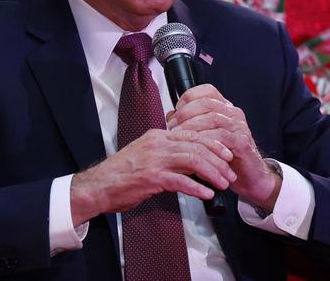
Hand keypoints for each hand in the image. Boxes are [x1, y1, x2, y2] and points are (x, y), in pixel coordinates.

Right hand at [70, 127, 236, 225]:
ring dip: (213, 173)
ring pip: (193, 160)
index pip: (192, 134)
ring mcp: (155, 160)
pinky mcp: (152, 178)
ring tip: (224, 184)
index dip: (213, 144)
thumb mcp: (147, 155)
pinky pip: (181, 181)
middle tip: (230, 172)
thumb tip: (191, 161)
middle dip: (219, 159)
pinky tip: (207, 194)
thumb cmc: (122, 174)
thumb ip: (167, 154)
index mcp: (158, 135)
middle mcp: (158, 143)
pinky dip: (197, 188)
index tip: (227, 154)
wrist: (99, 186)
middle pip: (197, 146)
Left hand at [167, 84, 281, 211]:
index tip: (176, 110)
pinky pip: (221, 136)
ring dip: (192, 126)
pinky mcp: (242, 141)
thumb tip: (170, 114)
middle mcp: (233, 113)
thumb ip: (189, 122)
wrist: (249, 176)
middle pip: (206, 102)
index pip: (207, 91)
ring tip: (179, 136)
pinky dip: (204, 140)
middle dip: (185, 113)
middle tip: (172, 126)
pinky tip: (194, 146)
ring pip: (212, 118)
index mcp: (224, 108)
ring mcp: (239, 126)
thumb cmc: (225, 155)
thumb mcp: (205, 135)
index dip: (188, 97)